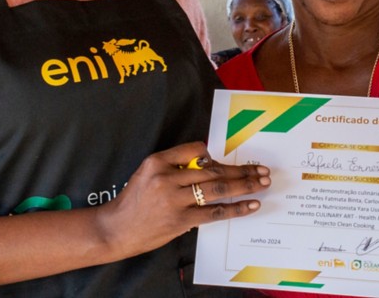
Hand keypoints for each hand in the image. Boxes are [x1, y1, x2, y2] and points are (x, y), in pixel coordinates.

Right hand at [95, 141, 269, 257]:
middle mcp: (166, 177)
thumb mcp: (147, 173)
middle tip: (262, 170)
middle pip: (213, 170)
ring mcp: (174, 199)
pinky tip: (251, 204)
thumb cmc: (134, 201)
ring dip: (245, 185)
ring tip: (262, 183)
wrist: (116, 228)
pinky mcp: (181, 220)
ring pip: (218, 188)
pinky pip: (215, 212)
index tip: (226, 163)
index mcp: (158, 161)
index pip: (196, 149)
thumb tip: (209, 165)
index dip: (213, 156)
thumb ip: (174, 166)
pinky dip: (236, 208)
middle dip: (241, 170)